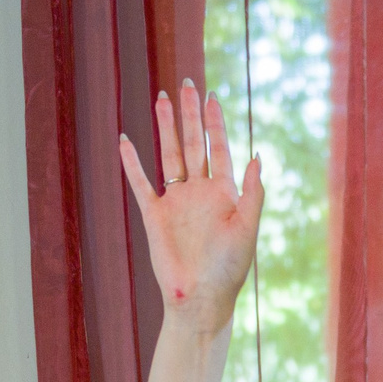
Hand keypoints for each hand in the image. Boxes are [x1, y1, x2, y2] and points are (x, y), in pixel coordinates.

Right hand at [118, 80, 262, 335]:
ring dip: (165, 127)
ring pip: (168, 155)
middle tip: (188, 84)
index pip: (218, 149)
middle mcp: (198, 192)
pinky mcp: (155, 215)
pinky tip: (126, 140)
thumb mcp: (248, 228)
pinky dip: (133, 163)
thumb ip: (253, 192)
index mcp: (223, 193)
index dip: (215, 124)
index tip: (212, 97)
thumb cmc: (229, 269)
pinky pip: (141, 183)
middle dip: (190, 115)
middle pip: (192, 144)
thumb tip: (256, 155)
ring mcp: (176, 201)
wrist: (201, 297)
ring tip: (163, 98)